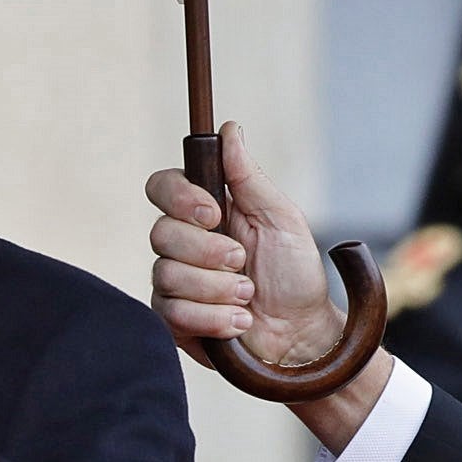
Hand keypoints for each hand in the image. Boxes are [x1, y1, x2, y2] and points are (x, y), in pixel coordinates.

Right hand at [145, 121, 393, 448]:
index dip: (180, 198)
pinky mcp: (172, 318)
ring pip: (167, 275)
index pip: (162, 187)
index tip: (214, 213)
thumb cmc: (294, 274)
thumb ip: (248, 177)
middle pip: (161, 233)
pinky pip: (172, 312)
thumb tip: (229, 129)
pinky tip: (238, 321)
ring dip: (217, 288)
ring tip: (249, 296)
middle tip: (243, 262)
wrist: (300, 332)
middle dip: (208, 251)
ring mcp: (173, 282)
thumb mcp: (280, 217)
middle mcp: (182, 244)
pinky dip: (213, 317)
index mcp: (205, 212)